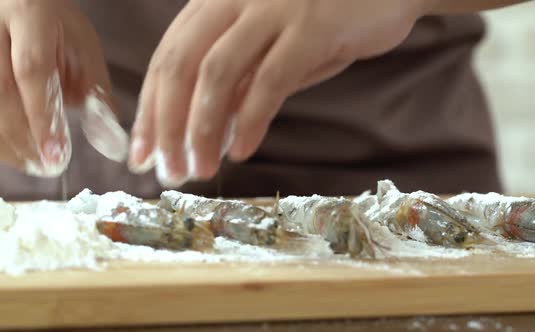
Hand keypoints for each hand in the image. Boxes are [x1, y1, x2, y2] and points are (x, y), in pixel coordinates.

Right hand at [0, 0, 126, 176]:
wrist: (22, 3)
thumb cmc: (56, 27)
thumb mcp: (84, 48)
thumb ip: (95, 90)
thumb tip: (110, 141)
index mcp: (30, 17)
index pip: (32, 71)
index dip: (43, 117)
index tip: (57, 154)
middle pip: (0, 93)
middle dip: (24, 138)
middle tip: (48, 167)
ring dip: (8, 142)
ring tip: (34, 165)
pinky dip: (0, 136)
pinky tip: (16, 153)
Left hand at [129, 0, 428, 186]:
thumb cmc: (326, 18)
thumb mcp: (272, 48)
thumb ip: (239, 81)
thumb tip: (206, 129)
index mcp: (218, 0)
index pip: (168, 57)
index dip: (149, 108)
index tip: (142, 152)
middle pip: (181, 65)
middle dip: (166, 125)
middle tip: (167, 171)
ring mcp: (274, 8)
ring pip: (217, 73)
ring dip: (202, 128)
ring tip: (200, 168)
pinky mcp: (311, 26)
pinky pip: (270, 80)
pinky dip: (250, 120)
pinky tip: (242, 150)